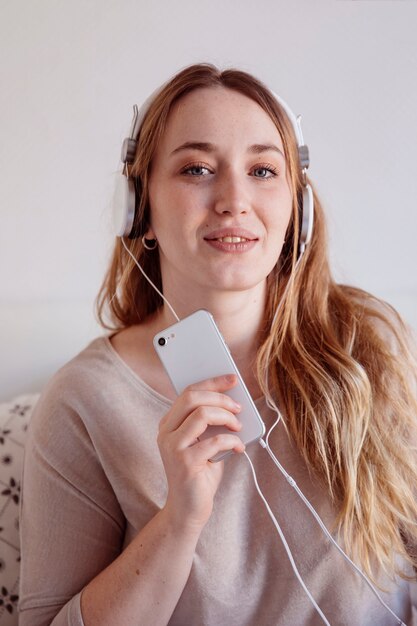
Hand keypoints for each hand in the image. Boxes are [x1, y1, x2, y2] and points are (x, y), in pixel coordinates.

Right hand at [157, 374, 244, 533]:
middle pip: (191, 398)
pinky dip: (231, 441)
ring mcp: (172, 447)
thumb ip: (212, 423)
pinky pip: (213, 441)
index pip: (188, 392)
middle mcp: (166, 432)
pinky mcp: (184, 463)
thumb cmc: (200, 472)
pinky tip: (238, 448)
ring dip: (226, 417)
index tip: (232, 378)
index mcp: (169, 423)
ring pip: (201, 414)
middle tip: (238, 406)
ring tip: (238, 426)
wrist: (188, 510)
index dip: (212, 382)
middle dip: (220, 398)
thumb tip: (234, 401)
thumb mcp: (205, 441)